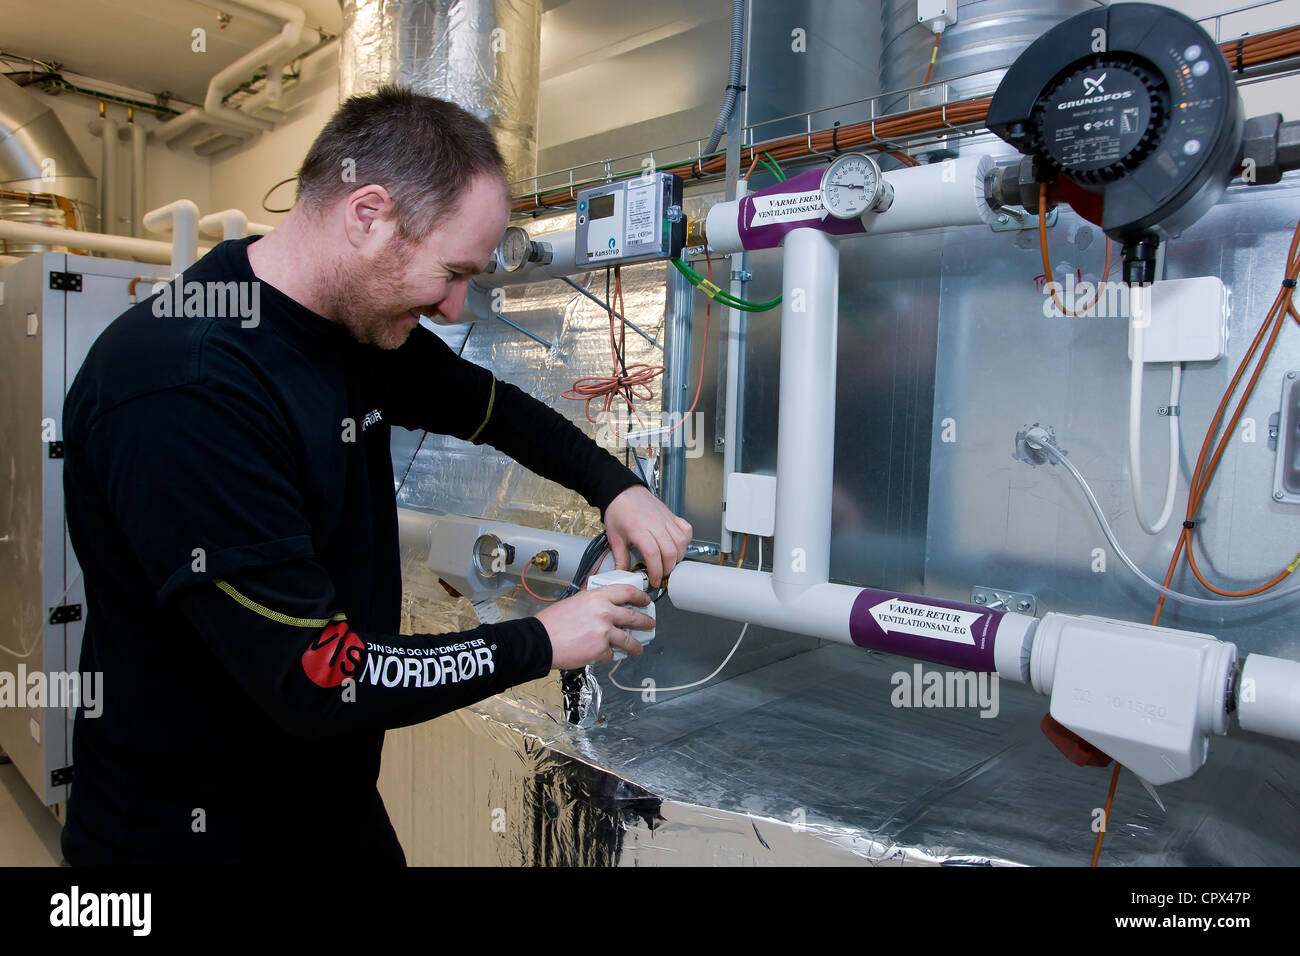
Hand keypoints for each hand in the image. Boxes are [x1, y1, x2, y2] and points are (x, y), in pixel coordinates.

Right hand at [534, 586, 654, 668]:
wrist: (541, 641)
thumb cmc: (552, 623)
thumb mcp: (574, 601)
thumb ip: (592, 602)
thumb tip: (604, 606)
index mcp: (597, 597)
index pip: (626, 591)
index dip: (639, 596)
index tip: (644, 600)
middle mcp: (604, 612)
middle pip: (633, 616)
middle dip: (644, 621)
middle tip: (649, 623)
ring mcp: (604, 631)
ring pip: (628, 639)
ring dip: (635, 645)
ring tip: (638, 648)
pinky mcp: (601, 649)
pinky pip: (612, 653)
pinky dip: (609, 655)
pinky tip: (604, 655)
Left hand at [604, 485, 692, 586]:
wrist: (623, 491)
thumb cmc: (619, 511)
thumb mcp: (614, 537)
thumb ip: (620, 558)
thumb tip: (623, 573)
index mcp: (638, 530)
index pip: (653, 554)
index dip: (656, 571)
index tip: (653, 580)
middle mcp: (655, 524)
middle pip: (670, 551)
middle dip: (667, 568)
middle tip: (661, 575)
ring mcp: (665, 519)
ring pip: (681, 542)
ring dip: (677, 557)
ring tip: (669, 563)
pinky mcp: (672, 516)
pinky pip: (686, 530)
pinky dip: (685, 541)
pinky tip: (677, 547)